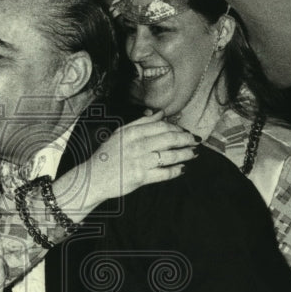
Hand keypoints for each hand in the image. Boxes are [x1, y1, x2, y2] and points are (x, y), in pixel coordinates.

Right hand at [82, 111, 197, 204]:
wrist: (94, 177)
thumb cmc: (107, 155)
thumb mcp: (120, 134)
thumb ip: (141, 122)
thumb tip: (160, 114)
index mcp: (132, 132)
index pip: (161, 126)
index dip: (177, 128)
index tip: (185, 131)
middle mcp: (138, 145)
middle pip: (169, 139)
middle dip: (186, 140)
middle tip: (196, 140)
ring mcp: (140, 162)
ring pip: (170, 156)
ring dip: (186, 154)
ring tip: (194, 154)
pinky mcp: (141, 177)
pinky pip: (165, 173)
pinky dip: (176, 171)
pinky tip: (182, 168)